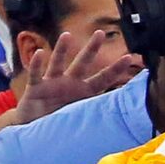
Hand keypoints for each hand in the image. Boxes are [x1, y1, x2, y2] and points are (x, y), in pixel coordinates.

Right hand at [13, 27, 136, 123]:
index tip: (129, 58)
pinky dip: (36, 64)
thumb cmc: (62, 123)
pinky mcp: (35, 88)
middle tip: (100, 33)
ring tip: (67, 35)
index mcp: (84, 92)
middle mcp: (70, 84)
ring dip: (61, 49)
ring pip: (57, 63)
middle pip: (82, 63)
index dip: (115, 70)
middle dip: (91, 49)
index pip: (103, 79)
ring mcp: (52, 84)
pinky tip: (39, 53)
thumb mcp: (83, 120)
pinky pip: (35, 74)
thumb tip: (126, 118)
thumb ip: (100, 115)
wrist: (37, 130)